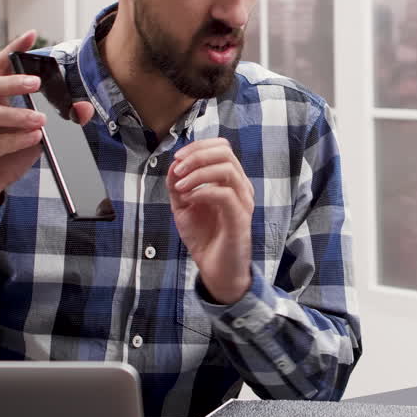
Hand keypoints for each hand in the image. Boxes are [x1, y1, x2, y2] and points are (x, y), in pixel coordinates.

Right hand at [0, 31, 93, 217]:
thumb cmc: (3, 156)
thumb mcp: (34, 135)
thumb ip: (56, 121)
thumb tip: (84, 108)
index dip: (13, 50)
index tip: (31, 35)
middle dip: (14, 82)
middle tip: (36, 82)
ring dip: (18, 115)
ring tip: (41, 120)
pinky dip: (15, 140)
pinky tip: (33, 138)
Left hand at [167, 138, 252, 303]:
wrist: (215, 270)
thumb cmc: (204, 237)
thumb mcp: (183, 207)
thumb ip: (177, 185)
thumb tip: (173, 164)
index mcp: (230, 181)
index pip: (222, 147)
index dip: (198, 146)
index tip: (176, 158)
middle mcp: (241, 187)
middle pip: (225, 152)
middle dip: (196, 156)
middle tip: (178, 170)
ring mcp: (243, 202)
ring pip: (226, 169)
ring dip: (197, 173)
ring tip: (180, 187)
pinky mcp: (240, 219)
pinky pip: (225, 194)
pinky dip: (202, 192)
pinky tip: (188, 200)